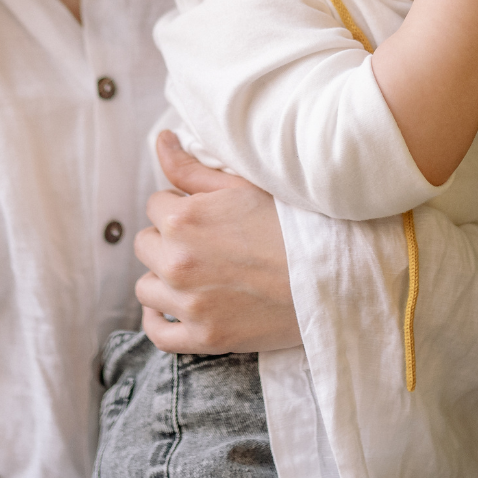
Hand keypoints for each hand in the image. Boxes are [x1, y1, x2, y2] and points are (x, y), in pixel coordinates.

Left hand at [134, 132, 300, 353]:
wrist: (332, 276)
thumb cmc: (291, 225)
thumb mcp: (242, 186)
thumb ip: (192, 167)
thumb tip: (160, 140)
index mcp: (183, 219)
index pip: (155, 206)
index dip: (180, 207)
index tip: (204, 216)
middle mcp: (177, 262)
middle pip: (146, 245)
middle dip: (168, 241)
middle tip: (205, 244)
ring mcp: (189, 304)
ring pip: (146, 288)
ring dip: (164, 279)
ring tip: (197, 275)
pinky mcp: (203, 337)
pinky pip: (157, 332)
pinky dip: (160, 321)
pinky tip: (175, 309)